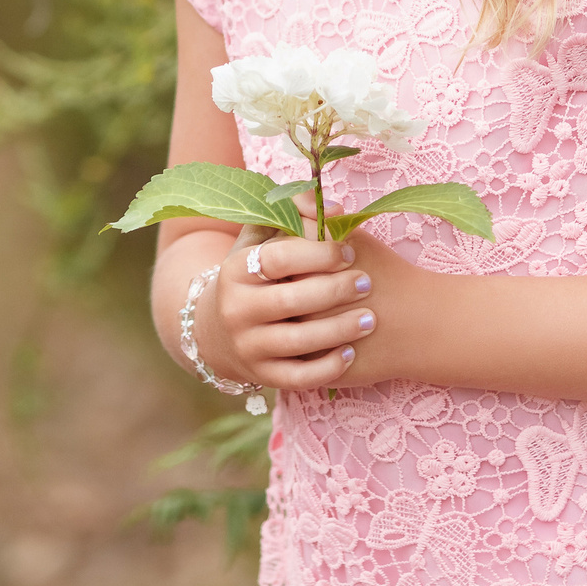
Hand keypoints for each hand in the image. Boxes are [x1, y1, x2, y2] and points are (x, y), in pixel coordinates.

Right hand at [207, 222, 378, 391]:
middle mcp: (236, 310)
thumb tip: (335, 208)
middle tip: (366, 283)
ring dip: (339, 330)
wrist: (216, 330)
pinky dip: (326, 368)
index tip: (349, 251)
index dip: (318, 253)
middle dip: (334, 291)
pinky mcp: (261, 376)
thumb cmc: (254, 274)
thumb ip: (294, 212)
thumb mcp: (260, 239)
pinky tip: (350, 353)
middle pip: (289, 301)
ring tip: (370, 318)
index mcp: (235, 270)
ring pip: (297, 342)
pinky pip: (298, 378)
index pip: (277, 259)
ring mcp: (247, 346)